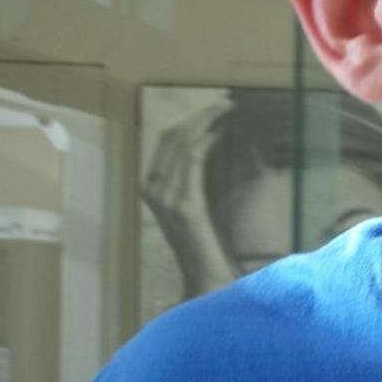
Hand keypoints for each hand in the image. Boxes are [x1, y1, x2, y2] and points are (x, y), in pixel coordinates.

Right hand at [142, 101, 239, 297]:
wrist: (206, 280)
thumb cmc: (208, 246)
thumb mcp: (196, 207)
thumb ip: (194, 183)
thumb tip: (211, 148)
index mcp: (152, 187)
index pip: (165, 141)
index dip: (190, 120)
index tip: (215, 108)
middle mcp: (152, 189)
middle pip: (171, 137)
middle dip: (199, 115)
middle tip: (227, 101)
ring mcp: (164, 197)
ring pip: (182, 143)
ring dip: (207, 121)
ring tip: (229, 108)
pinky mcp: (183, 205)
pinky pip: (193, 160)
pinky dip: (209, 140)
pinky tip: (224, 131)